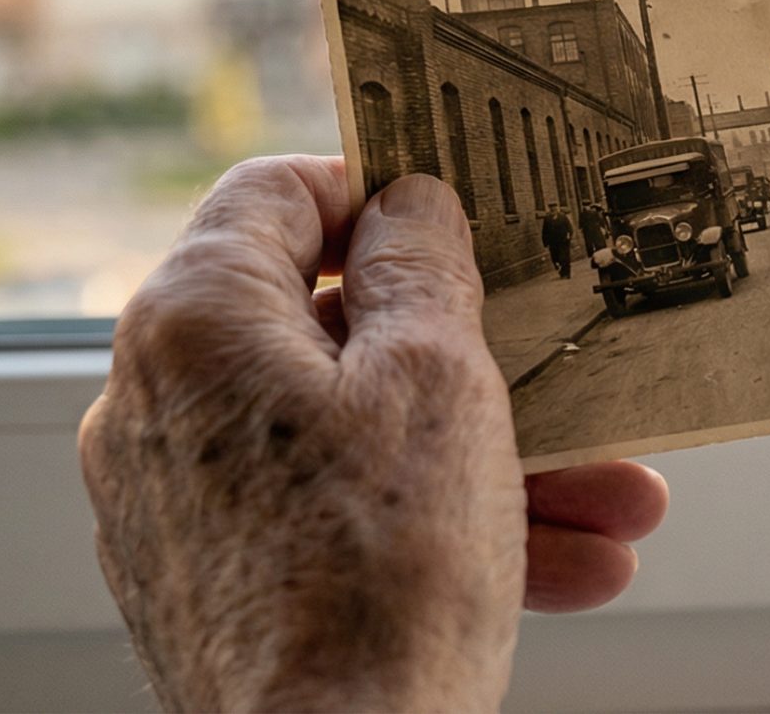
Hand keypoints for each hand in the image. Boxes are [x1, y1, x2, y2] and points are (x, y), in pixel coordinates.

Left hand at [78, 158, 668, 711]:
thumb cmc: (379, 579)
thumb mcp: (439, 379)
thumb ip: (423, 269)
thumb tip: (409, 208)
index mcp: (192, 321)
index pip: (276, 192)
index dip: (379, 187)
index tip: (461, 211)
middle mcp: (157, 402)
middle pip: (337, 330)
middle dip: (481, 362)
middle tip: (572, 375)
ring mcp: (178, 500)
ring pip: (356, 436)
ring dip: (493, 458)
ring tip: (612, 502)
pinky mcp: (213, 581)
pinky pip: (338, 515)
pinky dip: (436, 524)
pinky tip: (561, 564)